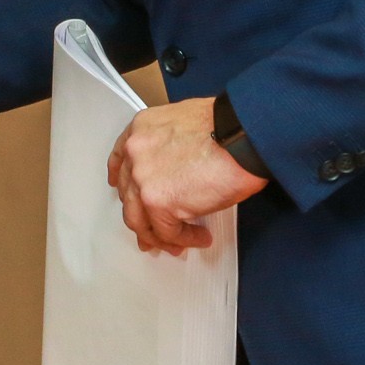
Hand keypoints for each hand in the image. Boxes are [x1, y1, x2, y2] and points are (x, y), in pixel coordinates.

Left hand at [107, 96, 268, 256]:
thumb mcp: (185, 123)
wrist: (243, 138)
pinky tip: (199, 237)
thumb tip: (176, 170)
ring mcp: (143, 179)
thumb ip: (170, 144)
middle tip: (154, 232)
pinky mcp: (158, 203)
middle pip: (129, 195)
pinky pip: (167, 232)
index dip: (122, 180)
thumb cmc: (227, 128)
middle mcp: (136, 153)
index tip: (122, 189)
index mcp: (141, 128)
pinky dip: (184, 239)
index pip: (121, 159)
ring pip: (140, 220)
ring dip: (160, 236)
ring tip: (179, 242)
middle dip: (142, 217)